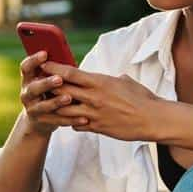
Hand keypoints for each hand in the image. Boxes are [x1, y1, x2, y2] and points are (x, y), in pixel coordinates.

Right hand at [18, 50, 88, 135]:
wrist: (38, 120)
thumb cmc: (49, 92)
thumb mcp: (47, 80)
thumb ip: (56, 71)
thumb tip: (70, 58)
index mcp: (28, 79)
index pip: (26, 67)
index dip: (33, 60)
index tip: (44, 53)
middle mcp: (27, 93)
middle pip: (34, 87)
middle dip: (46, 83)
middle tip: (59, 79)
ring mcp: (32, 109)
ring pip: (44, 106)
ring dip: (56, 102)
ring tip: (69, 98)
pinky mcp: (42, 121)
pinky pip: (56, 120)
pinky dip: (70, 119)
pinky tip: (83, 118)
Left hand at [41, 60, 162, 141]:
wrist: (152, 119)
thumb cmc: (141, 98)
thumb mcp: (124, 81)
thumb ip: (109, 80)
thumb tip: (102, 78)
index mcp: (100, 81)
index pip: (70, 72)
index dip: (54, 67)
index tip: (43, 63)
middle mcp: (94, 97)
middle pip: (61, 90)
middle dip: (49, 87)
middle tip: (40, 84)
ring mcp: (94, 114)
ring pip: (64, 110)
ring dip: (55, 106)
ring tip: (49, 104)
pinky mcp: (97, 127)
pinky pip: (76, 125)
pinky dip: (71, 121)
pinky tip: (70, 119)